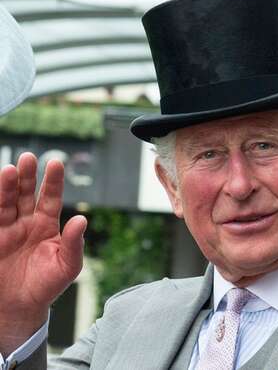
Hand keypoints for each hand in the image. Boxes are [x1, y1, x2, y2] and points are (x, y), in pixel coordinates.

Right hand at [0, 152, 85, 353]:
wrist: (21, 307)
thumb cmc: (48, 285)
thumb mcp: (68, 266)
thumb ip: (74, 243)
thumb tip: (82, 220)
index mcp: (47, 225)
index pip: (51, 197)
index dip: (53, 181)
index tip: (55, 163)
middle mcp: (26, 222)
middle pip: (26, 194)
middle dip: (27, 176)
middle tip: (27, 158)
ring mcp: (6, 230)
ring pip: (6, 203)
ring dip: (7, 187)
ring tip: (9, 170)